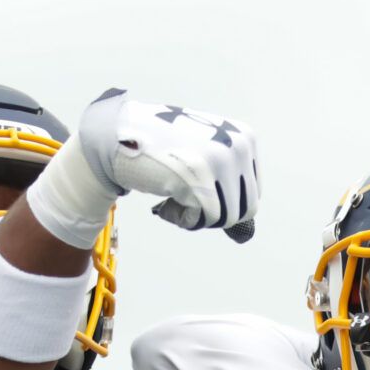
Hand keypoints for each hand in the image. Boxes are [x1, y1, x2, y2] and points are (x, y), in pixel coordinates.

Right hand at [76, 89, 257, 239]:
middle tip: (183, 193)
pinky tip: (165, 200)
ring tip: (173, 194)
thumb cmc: (161, 148)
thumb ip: (229, 187)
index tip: (196, 185)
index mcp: (245, 138)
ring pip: (224, 218)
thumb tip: (243, 236)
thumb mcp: (206, 156)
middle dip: (211, 211)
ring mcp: (220, 161)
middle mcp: (238, 146)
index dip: (222, 202)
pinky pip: (203, 219)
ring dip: (196, 215)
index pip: (251, 195)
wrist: (118, 134)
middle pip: (242, 210)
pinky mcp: (199, 178)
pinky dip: (182, 218)